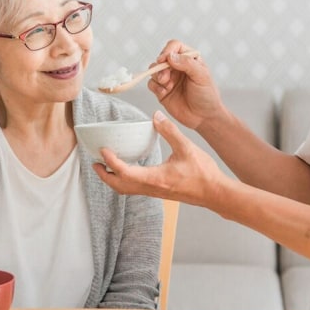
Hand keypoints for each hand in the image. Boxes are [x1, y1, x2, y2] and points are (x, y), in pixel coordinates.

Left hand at [94, 110, 227, 207]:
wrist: (214, 193)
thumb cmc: (203, 173)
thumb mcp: (186, 147)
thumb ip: (169, 131)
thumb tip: (155, 117)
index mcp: (155, 178)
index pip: (125, 172)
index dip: (111, 162)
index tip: (103, 150)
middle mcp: (152, 188)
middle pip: (120, 186)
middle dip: (105, 176)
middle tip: (95, 163)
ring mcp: (156, 192)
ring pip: (127, 190)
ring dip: (114, 180)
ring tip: (106, 168)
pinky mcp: (161, 192)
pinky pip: (136, 189)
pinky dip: (126, 181)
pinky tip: (130, 171)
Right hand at [147, 39, 222, 130]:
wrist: (204, 118)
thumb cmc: (208, 96)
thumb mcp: (202, 76)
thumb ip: (187, 63)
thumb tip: (171, 56)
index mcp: (189, 59)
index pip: (175, 46)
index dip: (168, 50)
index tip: (165, 59)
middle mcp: (177, 67)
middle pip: (161, 58)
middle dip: (161, 66)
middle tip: (166, 77)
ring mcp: (169, 79)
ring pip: (154, 70)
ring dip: (157, 76)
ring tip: (167, 84)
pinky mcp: (162, 91)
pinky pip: (151, 84)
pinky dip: (155, 87)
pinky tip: (164, 92)